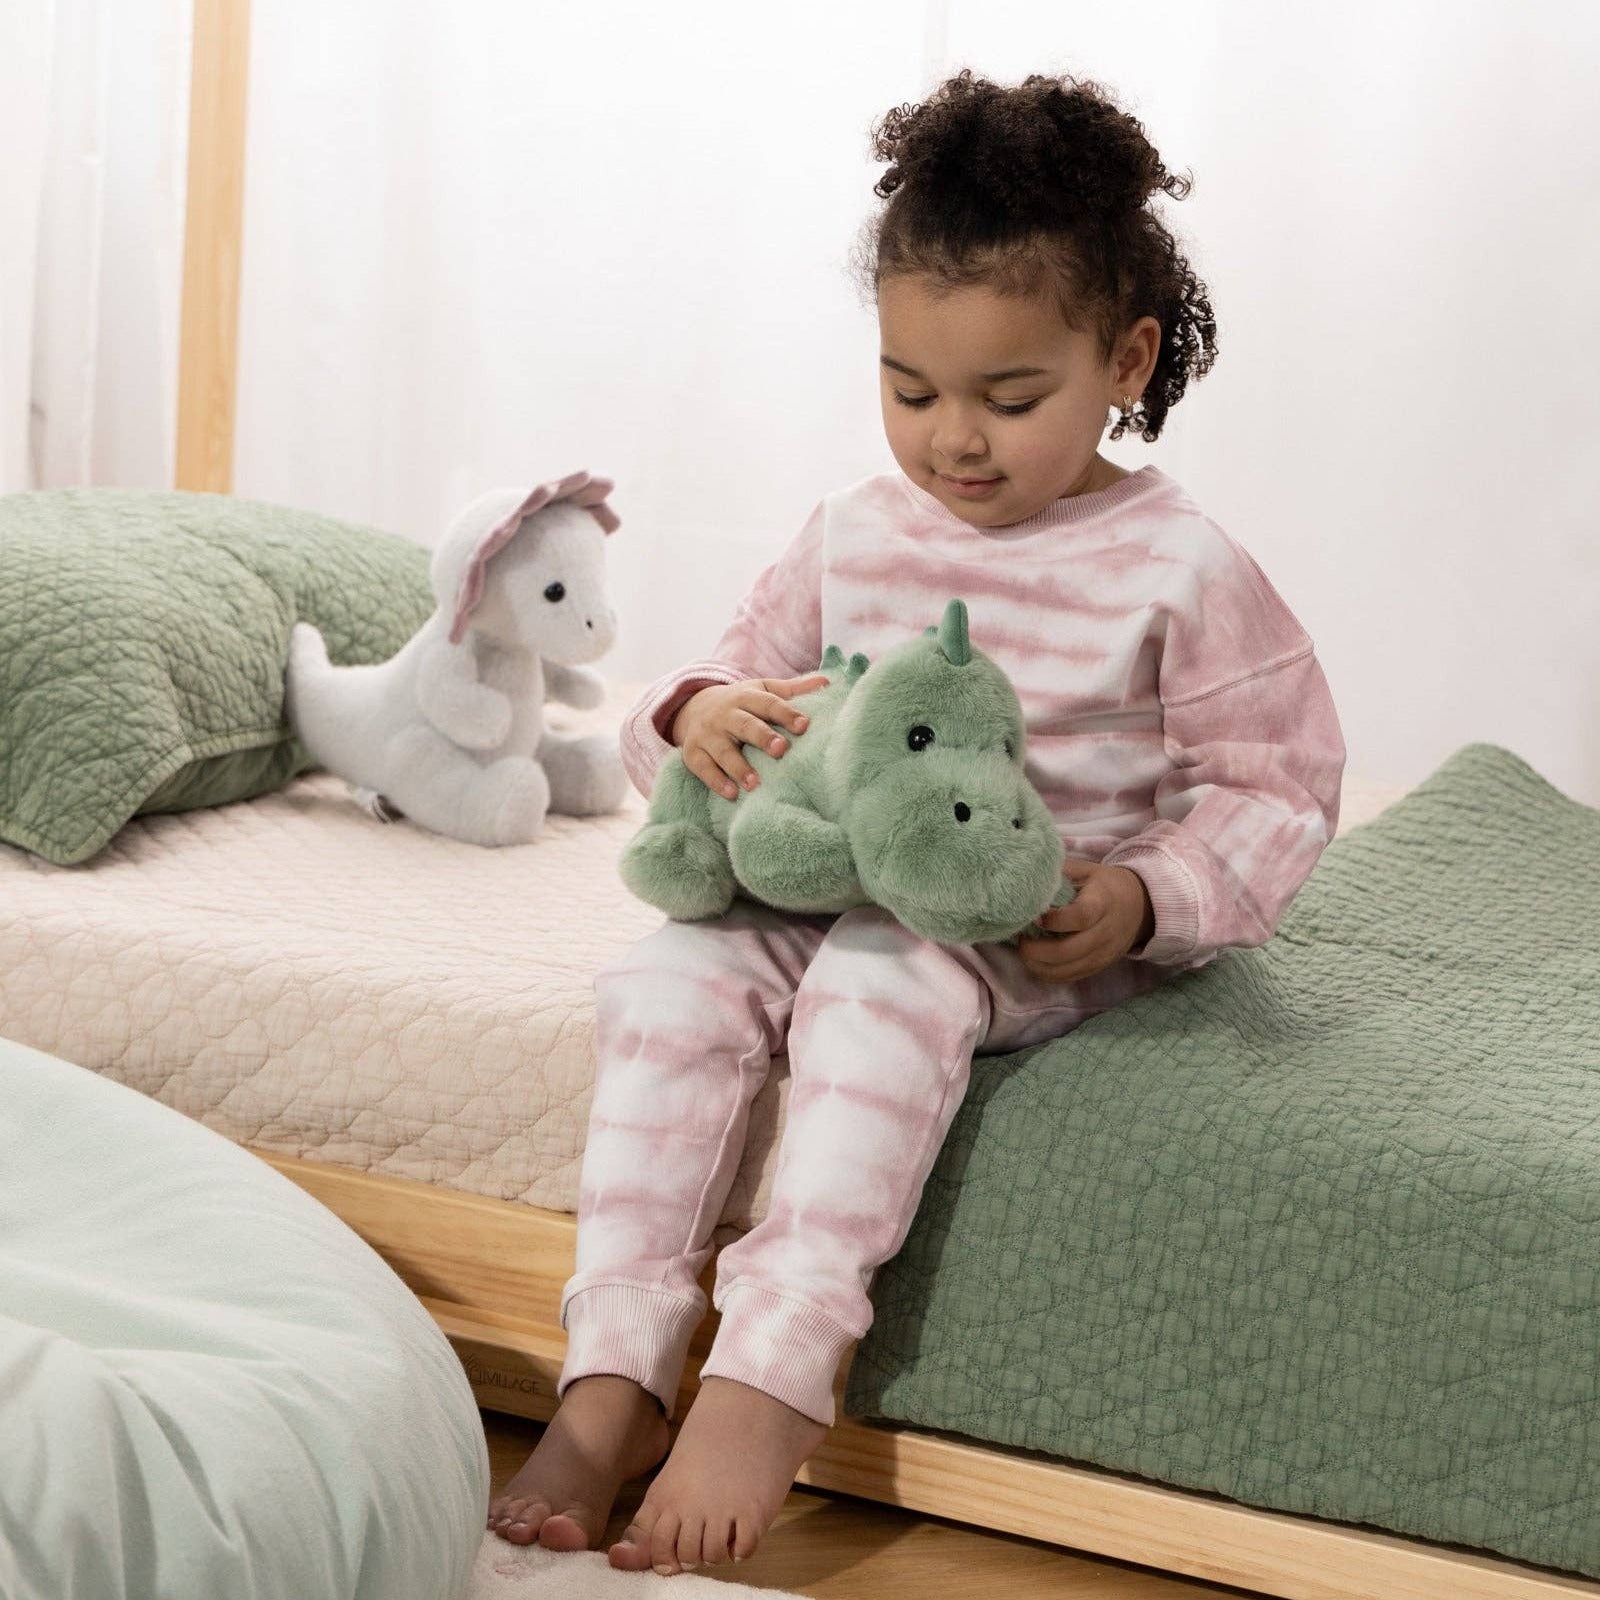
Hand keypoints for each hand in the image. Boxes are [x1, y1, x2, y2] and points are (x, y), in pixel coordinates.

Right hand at [670, 673, 829, 798]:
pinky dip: (716, 781)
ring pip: (722, 750)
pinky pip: (703, 768)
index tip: (804, 725)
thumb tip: (828, 683)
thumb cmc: (740, 703)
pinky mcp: (693, 753)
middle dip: (762, 736)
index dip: (786, 713)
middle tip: (781, 749)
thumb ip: (793, 690)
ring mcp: (707, 734)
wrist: (693, 707)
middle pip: (744, 724)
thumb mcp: (762, 690)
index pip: (767, 703)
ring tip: (755, 783)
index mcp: (746, 697)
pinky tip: (732, 794)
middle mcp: (725, 714)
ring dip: (738, 767)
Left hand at [1016, 858, 1154, 983]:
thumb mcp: (1086, 870)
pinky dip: (1048, 973)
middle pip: (1068, 951)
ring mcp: (1104, 954)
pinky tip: (1036, 960)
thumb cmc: (1104, 884)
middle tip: (1021, 940)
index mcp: (1103, 902)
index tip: (1036, 917)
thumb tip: (1027, 875)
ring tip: (1025, 950)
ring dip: (1038, 965)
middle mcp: (1106, 932)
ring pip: (1066, 970)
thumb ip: (1060, 872)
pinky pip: (1070, 977)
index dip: (1054, 920)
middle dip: (1036, 950)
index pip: (1080, 917)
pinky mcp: (1099, 967)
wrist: (1140, 906)